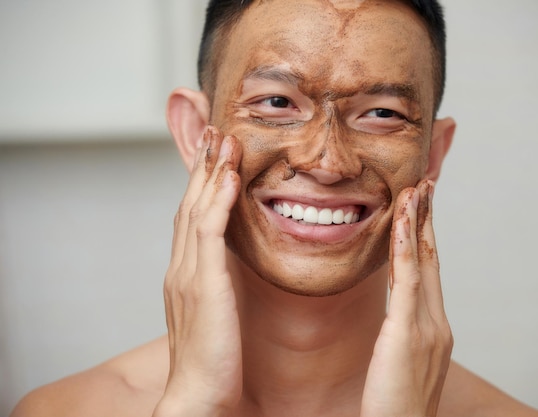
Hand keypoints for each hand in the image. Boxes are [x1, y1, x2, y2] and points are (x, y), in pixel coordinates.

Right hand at [153, 126, 242, 416]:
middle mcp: (182, 267)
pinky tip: (229, 177)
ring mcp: (189, 273)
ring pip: (197, 210)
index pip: (192, 217)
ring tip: (224, 140)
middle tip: (216, 131)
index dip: (202, 183)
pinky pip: (210, 233)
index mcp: (186, 273)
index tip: (216, 155)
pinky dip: (218, 201)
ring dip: (211, 172)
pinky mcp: (204, 283)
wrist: (198, 393)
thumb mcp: (216, 311)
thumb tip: (234, 266)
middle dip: (203, 166)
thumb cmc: (213, 358)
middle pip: (190, 204)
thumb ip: (219, 283)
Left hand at [361, 180, 452, 416]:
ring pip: (422, 263)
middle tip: (426, 184)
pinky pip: (406, 282)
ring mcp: (427, 327)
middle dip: (428, 219)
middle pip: (431, 260)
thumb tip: (395, 319)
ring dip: (418, 222)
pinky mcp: (407, 333)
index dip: (426, 238)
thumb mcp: (402, 364)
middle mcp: (437, 323)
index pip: (429, 273)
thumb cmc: (396, 406)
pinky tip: (402, 220)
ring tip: (415, 189)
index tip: (422, 209)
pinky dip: (404, 247)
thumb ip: (403, 336)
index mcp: (435, 329)